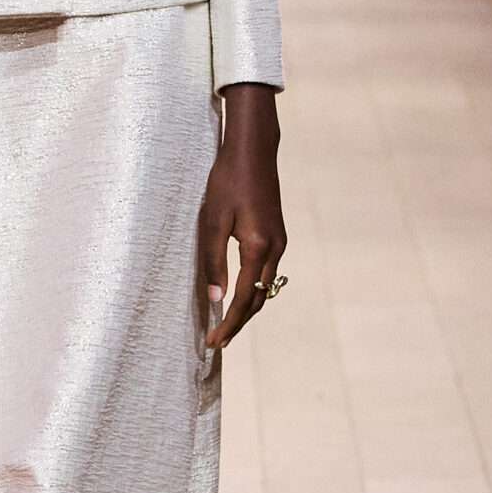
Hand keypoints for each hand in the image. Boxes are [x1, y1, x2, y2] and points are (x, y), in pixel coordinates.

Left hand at [199, 83, 286, 350]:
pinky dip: (252, 290)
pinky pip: (266, 273)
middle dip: (238, 323)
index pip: (242, 299)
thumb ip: (213, 261)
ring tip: (225, 324)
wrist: (253, 151)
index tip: (213, 341)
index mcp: (257, 247)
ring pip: (264, 288)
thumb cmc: (227, 181)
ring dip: (246, 309)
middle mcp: (274, 249)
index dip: (227, 323)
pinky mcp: (277, 235)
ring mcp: (279, 242)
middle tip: (217, 341)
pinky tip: (238, 294)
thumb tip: (214, 298)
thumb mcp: (212, 220)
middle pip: (258, 300)